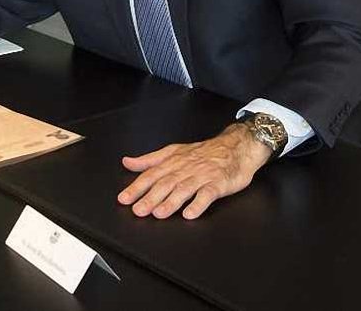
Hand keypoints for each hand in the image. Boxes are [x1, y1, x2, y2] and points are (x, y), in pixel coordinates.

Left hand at [116, 123, 271, 219]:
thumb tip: (127, 162)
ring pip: (184, 189)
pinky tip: (190, 213)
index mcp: (173, 161)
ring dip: (171, 202)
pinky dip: (198, 204)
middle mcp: (185, 168)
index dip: (137, 187)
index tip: (124, 199)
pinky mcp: (218, 183)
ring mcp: (202, 176)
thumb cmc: (204, 152)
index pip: (151, 175)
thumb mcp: (173, 152)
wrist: (236, 147)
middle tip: (138, 210)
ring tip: (159, 213)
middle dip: (150, 197)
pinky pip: (207, 194)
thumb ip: (149, 160)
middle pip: (165, 183)